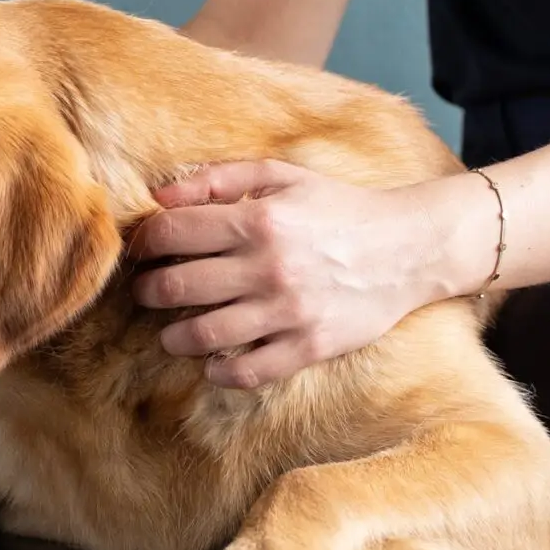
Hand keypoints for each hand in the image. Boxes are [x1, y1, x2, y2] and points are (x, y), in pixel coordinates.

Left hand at [127, 159, 464, 389]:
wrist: (408, 248)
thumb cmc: (338, 208)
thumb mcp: (281, 176)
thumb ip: (217, 179)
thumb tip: (159, 196)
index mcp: (258, 218)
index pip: (171, 234)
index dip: (144, 244)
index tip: (141, 252)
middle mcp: (268, 266)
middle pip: (176, 287)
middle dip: (149, 291)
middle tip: (149, 291)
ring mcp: (288, 311)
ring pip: (203, 335)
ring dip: (174, 336)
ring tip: (172, 332)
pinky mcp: (308, 346)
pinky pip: (248, 372)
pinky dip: (219, 373)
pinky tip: (212, 363)